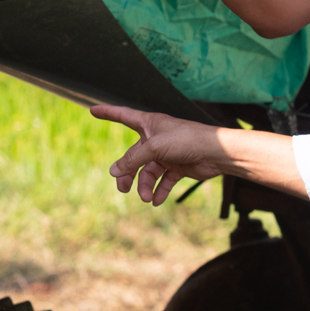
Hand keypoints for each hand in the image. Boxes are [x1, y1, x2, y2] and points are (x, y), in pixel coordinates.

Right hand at [90, 105, 227, 204]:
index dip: (108, 113)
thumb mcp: (155, 148)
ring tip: (147, 198)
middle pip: (133, 156)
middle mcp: (156, 138)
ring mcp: (166, 153)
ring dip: (145, 186)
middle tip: (123, 189)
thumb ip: (133, 160)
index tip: (93, 110)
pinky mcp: (177, 166)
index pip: (123, 115)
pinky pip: (163, 180)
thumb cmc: (187, 139)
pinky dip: (159, 190)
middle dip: (128, 174)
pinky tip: (158, 200)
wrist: (216, 153)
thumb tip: (114, 172)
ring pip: (147, 172)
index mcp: (149, 124)